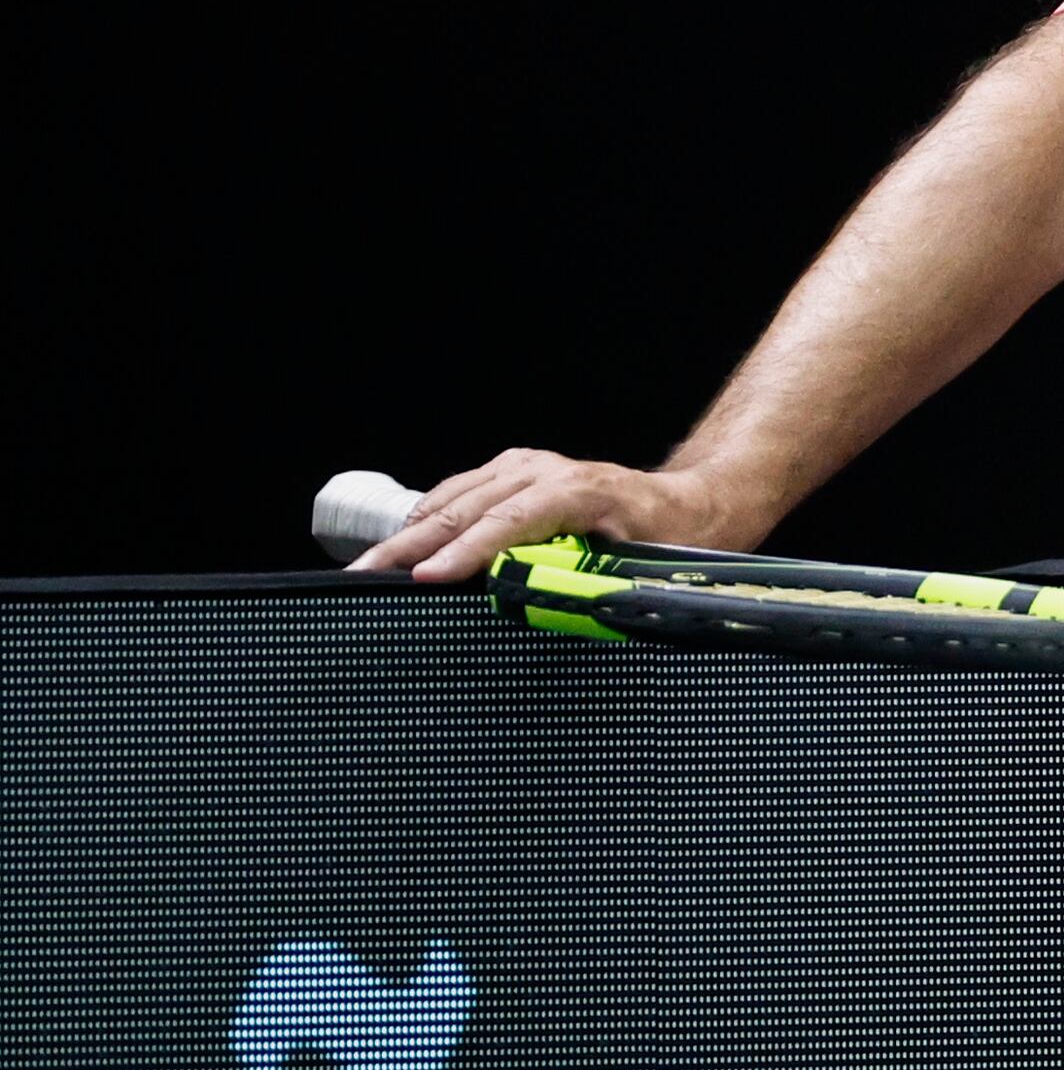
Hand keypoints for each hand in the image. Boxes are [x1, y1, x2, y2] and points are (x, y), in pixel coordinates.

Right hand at [355, 449, 767, 583]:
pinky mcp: (514, 470)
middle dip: (412, 545)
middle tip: (366, 577)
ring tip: (368, 568)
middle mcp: (546, 470)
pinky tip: (402, 543)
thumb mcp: (643, 568)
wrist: (691, 504)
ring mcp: (527, 465)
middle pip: (465, 508)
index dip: (464, 553)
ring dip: (410, 533)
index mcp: (579, 491)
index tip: (426, 578)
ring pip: (453, 497)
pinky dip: (428, 518)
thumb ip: (591, 582)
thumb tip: (540, 604)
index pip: (508, 522)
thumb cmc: (673, 540)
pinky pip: (460, 492)